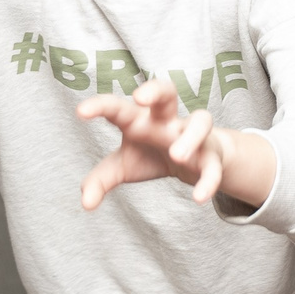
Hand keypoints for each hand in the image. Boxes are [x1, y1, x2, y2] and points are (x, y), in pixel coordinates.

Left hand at [75, 78, 237, 208]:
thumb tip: (86, 203)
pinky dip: (209, 179)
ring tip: (177, 156)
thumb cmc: (150, 156)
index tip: (81, 112)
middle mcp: (167, 121)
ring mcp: (192, 135)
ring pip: (200, 121)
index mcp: (139, 120)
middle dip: (155, 90)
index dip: (100, 106)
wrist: (191, 162)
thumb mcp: (122, 167)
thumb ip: (100, 180)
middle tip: (140, 98)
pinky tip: (199, 197)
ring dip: (190, 136)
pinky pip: (213, 164)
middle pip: (166, 92)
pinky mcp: (211, 156)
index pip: (119, 108)